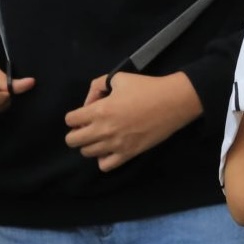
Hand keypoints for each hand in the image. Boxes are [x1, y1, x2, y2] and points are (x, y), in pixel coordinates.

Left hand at [64, 71, 202, 171]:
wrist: (173, 102)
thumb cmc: (146, 87)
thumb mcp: (118, 78)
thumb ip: (98, 86)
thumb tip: (89, 102)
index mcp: (100, 110)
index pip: (70, 120)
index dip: (74, 116)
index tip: (84, 114)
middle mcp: (104, 130)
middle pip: (72, 140)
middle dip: (76, 132)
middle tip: (87, 127)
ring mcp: (116, 145)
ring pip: (87, 153)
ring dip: (89, 144)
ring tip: (100, 137)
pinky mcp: (128, 154)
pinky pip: (105, 166)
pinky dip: (103, 159)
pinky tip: (109, 149)